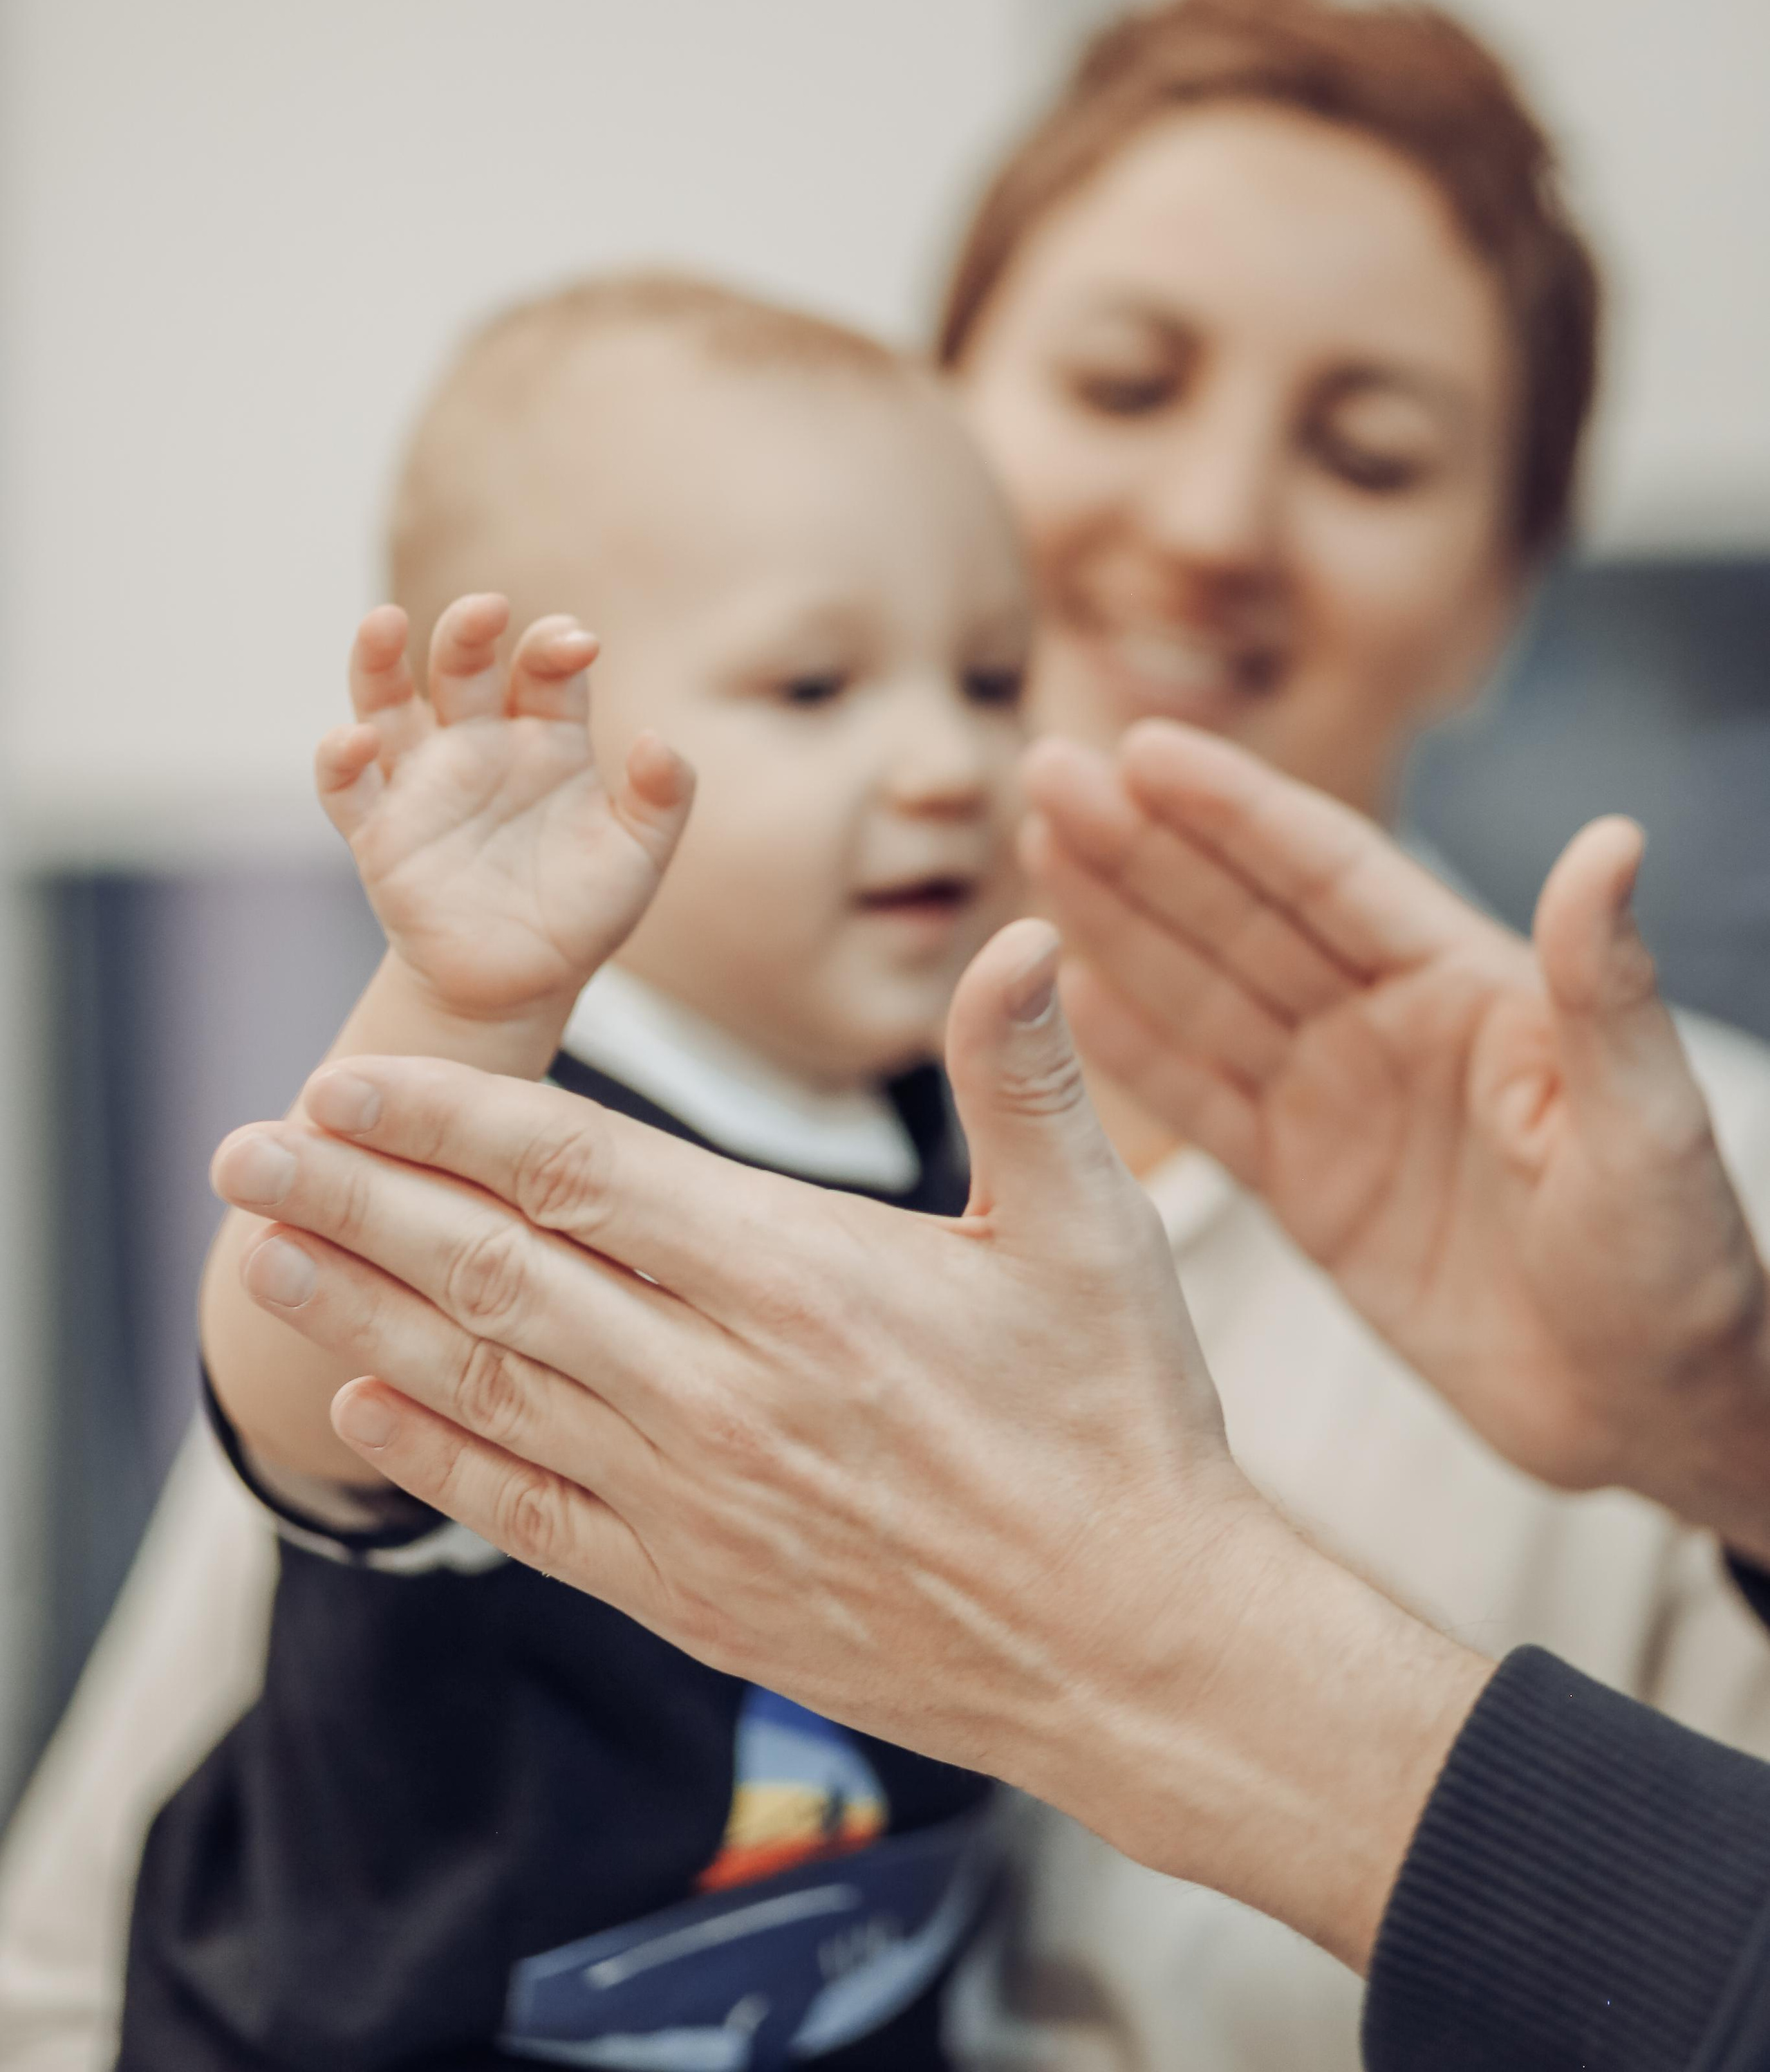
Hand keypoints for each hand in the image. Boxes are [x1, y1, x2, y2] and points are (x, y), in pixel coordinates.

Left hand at [210, 920, 1484, 1969]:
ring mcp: (691, 1499)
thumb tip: (1027, 933)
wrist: (1134, 1647)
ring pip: (487, 1385)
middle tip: (244, 1151)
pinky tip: (360, 1411)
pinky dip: (434, 1458)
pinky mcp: (692, 1589)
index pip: (578, 1175)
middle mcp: (717, 1387)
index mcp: (797, 1278)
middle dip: (355, 1203)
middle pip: (493, 1273)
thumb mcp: (1096, 1229)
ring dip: (360, 1315)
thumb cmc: (1119, 1421)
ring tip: (263, 1260)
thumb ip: (1026, 1076)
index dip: (446, 1125)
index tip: (345, 1085)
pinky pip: (527, 1514)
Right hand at [318, 597, 692, 1031]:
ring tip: (384, 622)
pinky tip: (354, 740)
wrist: (524, 987)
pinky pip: (346, 788)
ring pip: (386, 704)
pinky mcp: (381, 835)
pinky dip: (339, 759)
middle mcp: (480, 746)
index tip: (579, 644)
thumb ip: (664, 797)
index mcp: (546, 738)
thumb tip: (657, 740)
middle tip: (487, 609)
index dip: (555, 645)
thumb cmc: (583, 912)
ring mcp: (425, 785)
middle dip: (469, 629)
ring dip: (378, 659)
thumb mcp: (640, 855)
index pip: (544, 668)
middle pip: (463, 664)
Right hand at [1023, 722, 1769, 1557]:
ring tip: (1040, 852)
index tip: (1143, 750)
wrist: (1656, 1418)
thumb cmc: (1683, 1271)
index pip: (1328, 872)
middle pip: (1243, 914)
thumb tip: (1616, 839)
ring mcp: (1343, 1105)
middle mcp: (1393, 1027)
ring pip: (1206, 995)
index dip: (1233, 809)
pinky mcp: (1309, 1190)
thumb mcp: (1649, 1126)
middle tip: (1046, 773)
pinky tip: (1066, 999)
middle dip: (1143, 844)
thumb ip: (1605, 984)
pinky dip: (1133, 1053)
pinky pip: (1203, 1104)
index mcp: (1469, 987)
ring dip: (1120, 925)